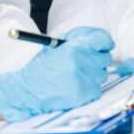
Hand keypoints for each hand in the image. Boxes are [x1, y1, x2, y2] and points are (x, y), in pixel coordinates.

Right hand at [0, 27, 117, 121]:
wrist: (27, 90)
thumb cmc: (40, 68)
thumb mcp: (56, 45)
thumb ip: (78, 39)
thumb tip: (98, 39)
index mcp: (75, 47)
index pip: (103, 40)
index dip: (104, 43)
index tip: (102, 47)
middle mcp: (82, 62)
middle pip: (105, 58)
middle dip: (96, 60)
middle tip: (85, 63)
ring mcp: (84, 79)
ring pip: (102, 75)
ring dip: (93, 75)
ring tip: (76, 76)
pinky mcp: (84, 94)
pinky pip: (97, 89)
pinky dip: (89, 89)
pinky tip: (76, 86)